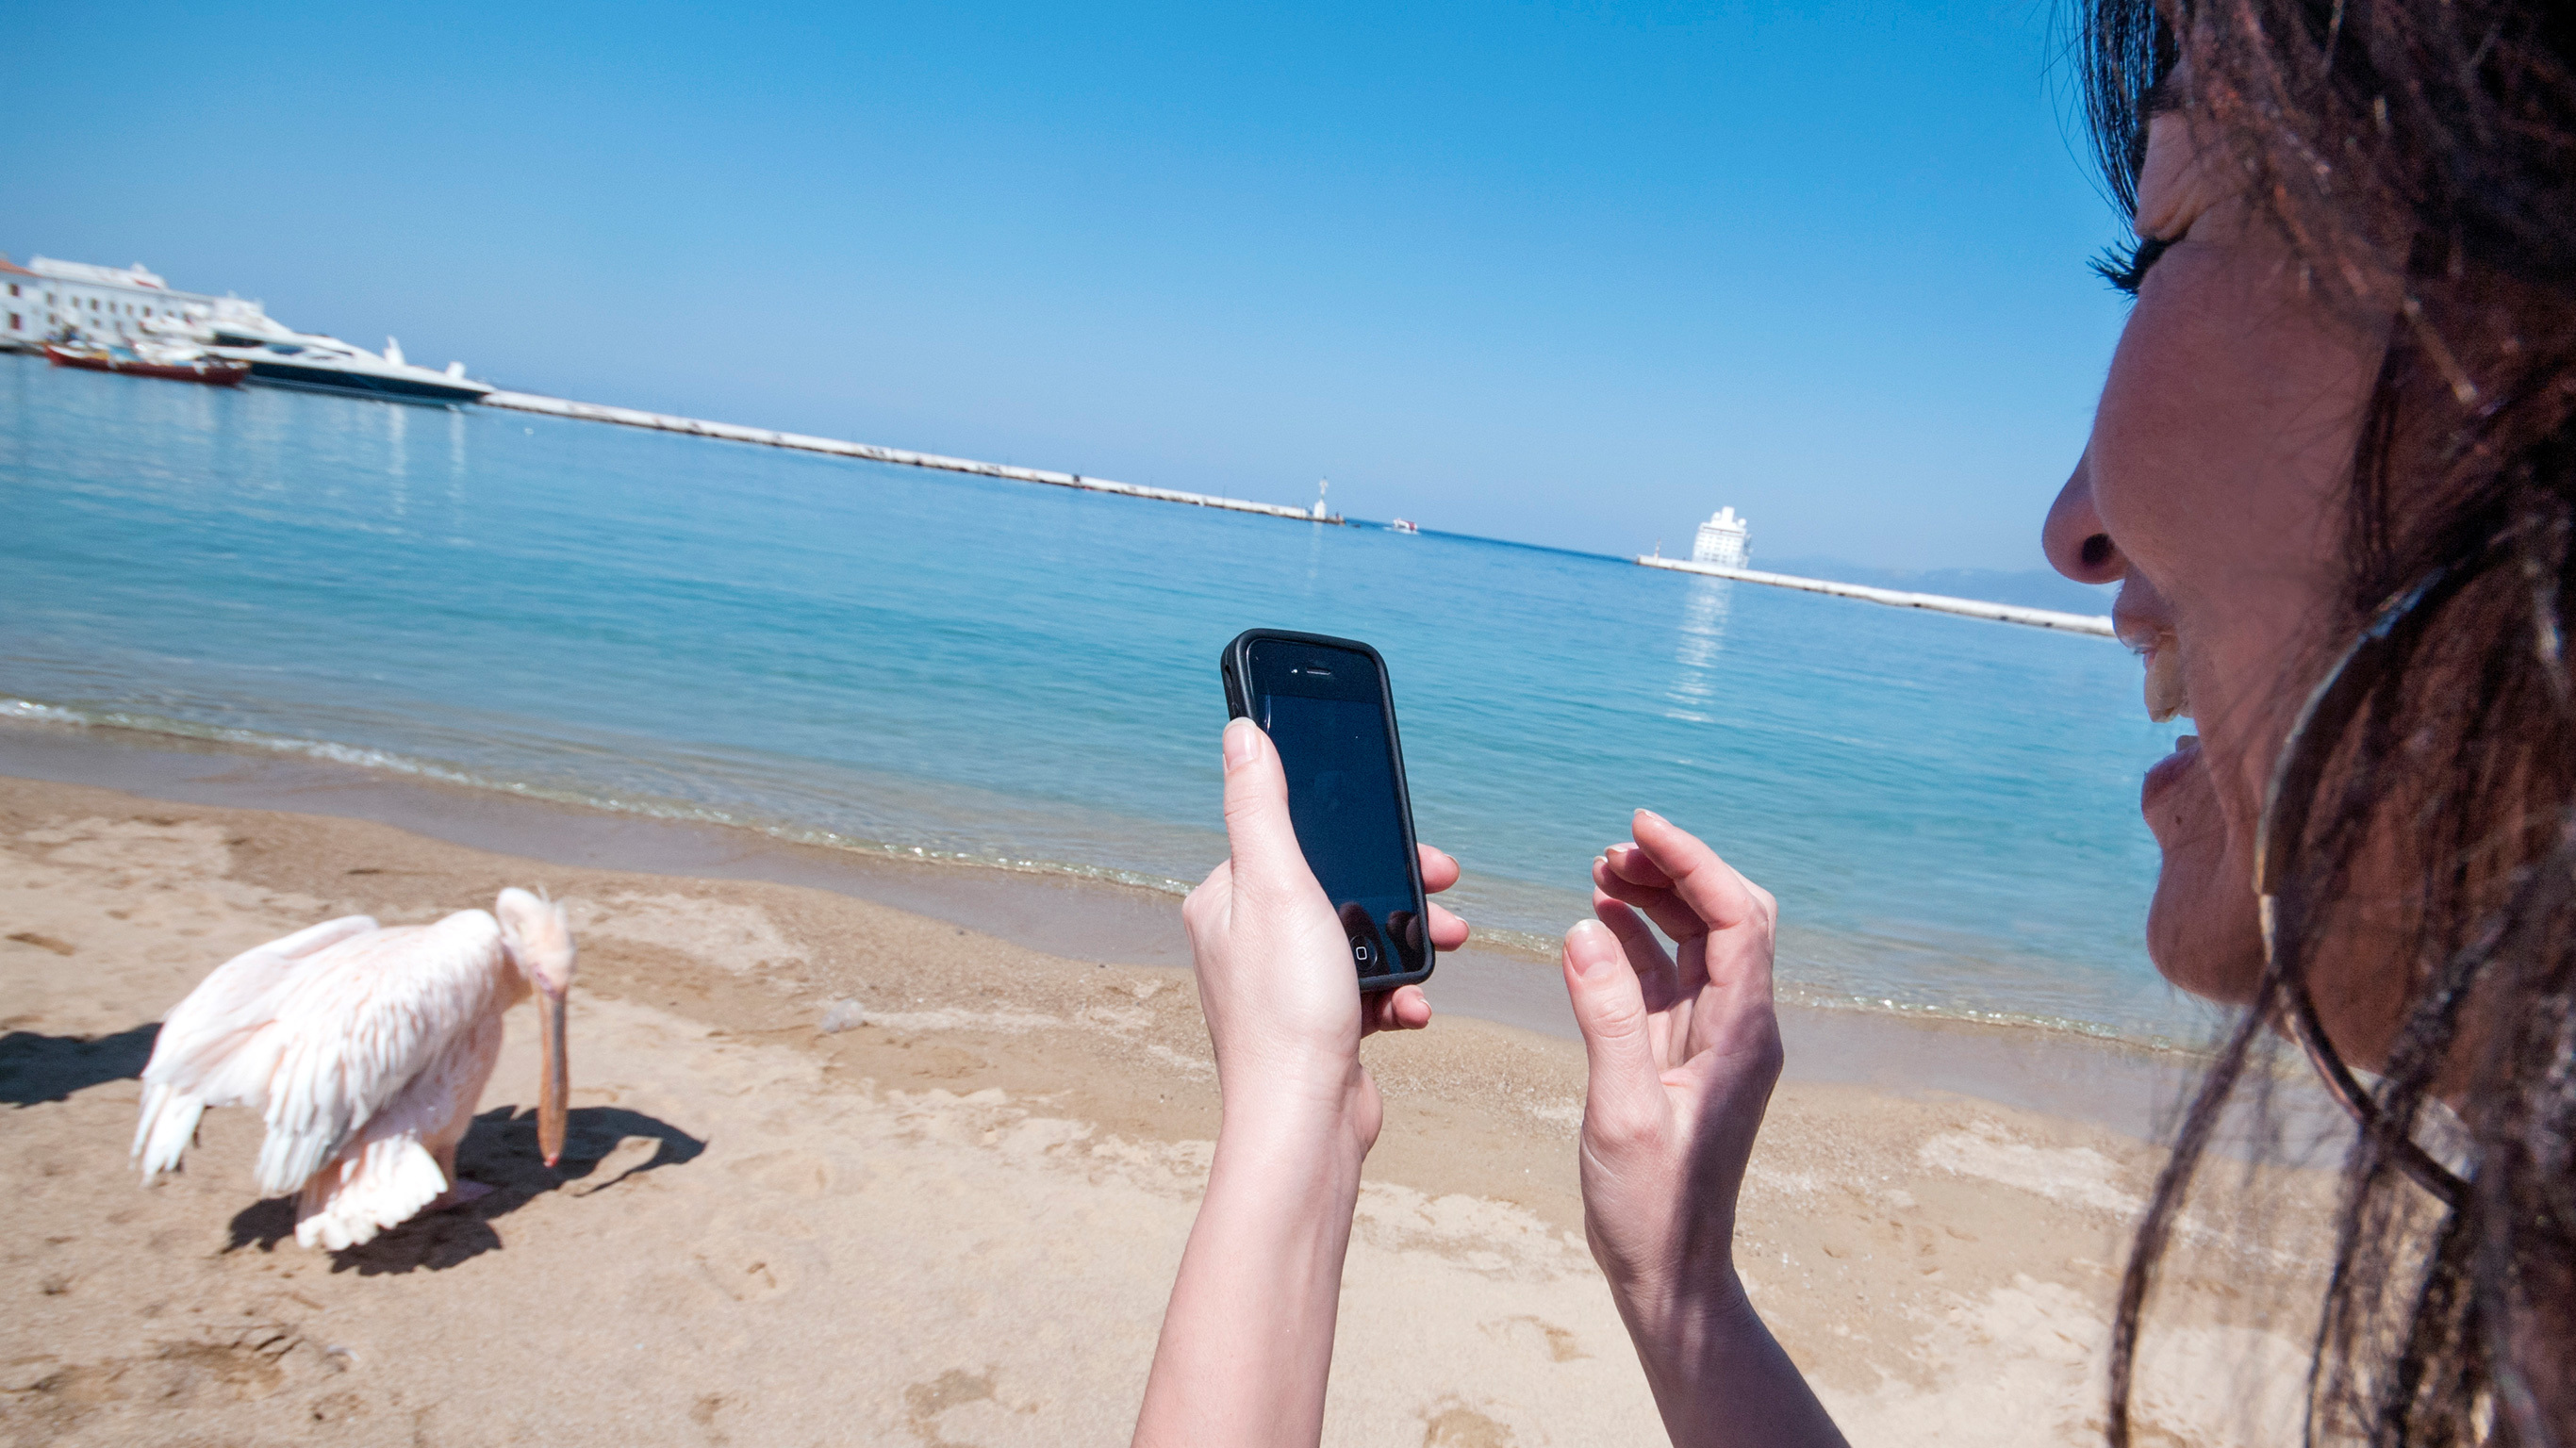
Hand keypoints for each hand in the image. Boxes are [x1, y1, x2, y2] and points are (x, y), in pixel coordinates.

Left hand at [1182, 718, 1467, 1148]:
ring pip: (1361, 936)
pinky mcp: (1318, 1027)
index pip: (1291, 836)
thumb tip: (1241, 733)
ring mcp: (1284, 986)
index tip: (1405, 835)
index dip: (1355, 831)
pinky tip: (1413, 1006)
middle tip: (1442, 889)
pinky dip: (1400, 992)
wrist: (1304, 1127)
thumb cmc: (1286, 1010)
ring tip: (1447, 942)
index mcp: (1226, 900)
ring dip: (1409, 938)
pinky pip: (1370, 990)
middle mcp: (1247, 940)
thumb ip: (1261, 806)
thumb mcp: (1278, 885)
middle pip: (1337, 883)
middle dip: (1397, 887)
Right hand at [1562, 810, 1840, 1446]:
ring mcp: (1716, 1042)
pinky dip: (1639, 943)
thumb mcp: (1621, 1111)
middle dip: (1677, 871)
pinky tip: (1599, 925)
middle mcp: (1741, 1028)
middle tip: (1613, 847)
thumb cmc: (1652, 1207)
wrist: (1671, 1273)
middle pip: (1727, 918)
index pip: (1737, 918)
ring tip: (1601, 872)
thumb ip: (1607, 1017)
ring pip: (1698, 944)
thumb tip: (1585, 930)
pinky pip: (1672, 980)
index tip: (1642, 826)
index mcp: (1743, 1035)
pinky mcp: (1687, 1058)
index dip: (1694, 861)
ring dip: (1656, 901)